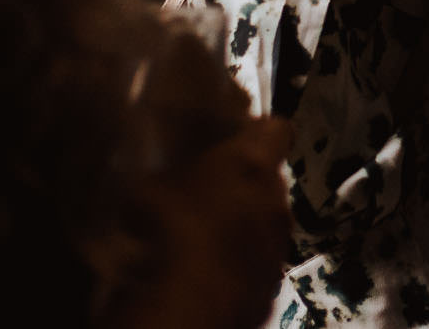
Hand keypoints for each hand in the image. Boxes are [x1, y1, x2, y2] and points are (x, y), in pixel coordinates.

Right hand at [111, 116, 293, 328]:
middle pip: (270, 180)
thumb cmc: (169, 228)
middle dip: (244, 184)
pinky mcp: (273, 282)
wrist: (191, 300)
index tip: (236, 137)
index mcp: (253, 164)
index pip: (276, 129)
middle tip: (209, 192)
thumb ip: (165, 176)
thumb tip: (157, 177)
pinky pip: (258, 262)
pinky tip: (210, 273)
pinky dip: (241, 262)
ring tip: (204, 238)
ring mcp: (279, 242)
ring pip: (267, 223)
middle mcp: (277, 199)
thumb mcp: (148, 188)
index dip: (257, 131)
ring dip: (244, 225)